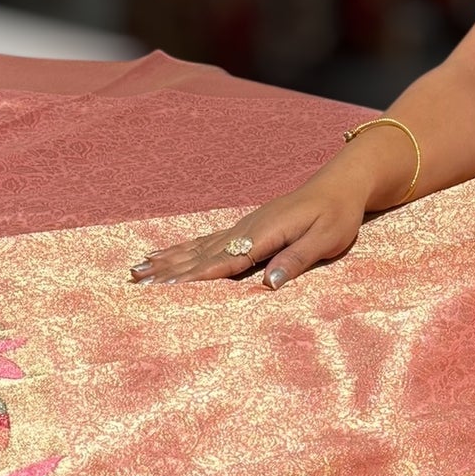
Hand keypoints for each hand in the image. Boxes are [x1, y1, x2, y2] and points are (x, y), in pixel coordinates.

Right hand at [130, 171, 367, 289]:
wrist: (339, 186)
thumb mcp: (327, 240)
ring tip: (136, 271)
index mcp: (265, 233)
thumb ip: (296, 260)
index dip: (195, 277)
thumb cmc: (338, 215)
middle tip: (135, 284)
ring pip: (197, 247)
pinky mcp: (244, 227)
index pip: (225, 261)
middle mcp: (247, 228)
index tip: (167, 289)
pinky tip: (162, 255)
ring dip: (167, 261)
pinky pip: (205, 241)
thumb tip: (268, 283)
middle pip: (201, 255)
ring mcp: (242, 226)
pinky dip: (181, 250)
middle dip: (168, 271)